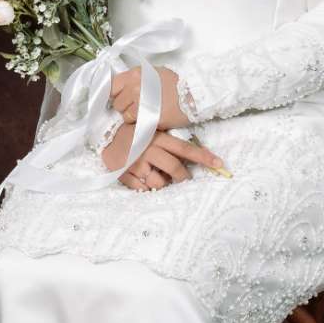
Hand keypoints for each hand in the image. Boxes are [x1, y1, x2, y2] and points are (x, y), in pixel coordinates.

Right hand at [100, 122, 227, 189]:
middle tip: (182, 179)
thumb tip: (188, 160)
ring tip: (153, 174)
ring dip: (161, 183)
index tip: (220, 164)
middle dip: (182, 177)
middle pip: (175, 169)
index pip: (185, 149)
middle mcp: (148, 150)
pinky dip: (146, 187)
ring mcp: (136, 164)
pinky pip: (144, 190)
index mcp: (157, 138)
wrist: (103, 136)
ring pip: (160, 183)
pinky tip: (140, 177)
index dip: (203, 157)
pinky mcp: (125, 175)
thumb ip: (168, 144)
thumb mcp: (152, 132)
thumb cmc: (133, 135)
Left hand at [109, 62, 186, 130]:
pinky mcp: (146, 117)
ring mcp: (140, 102)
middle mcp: (135, 87)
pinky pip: (133, 123)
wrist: (193, 95)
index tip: (117, 98)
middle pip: (117, 102)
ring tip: (144, 112)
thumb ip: (136, 79)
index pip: (111, 85)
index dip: (113, 93)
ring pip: (124, 115)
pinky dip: (138, 123)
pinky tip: (148, 118)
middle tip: (137, 106)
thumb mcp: (153, 73)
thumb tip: (122, 88)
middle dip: (124, 106)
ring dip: (131, 116)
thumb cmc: (175, 83)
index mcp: (135, 74)